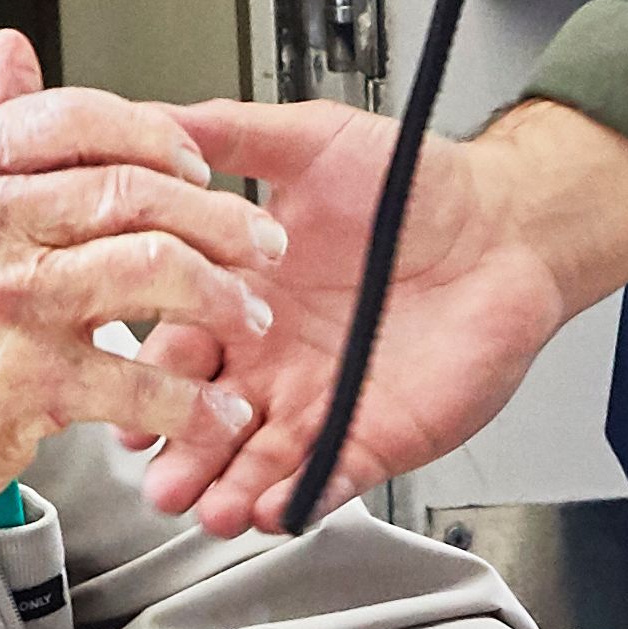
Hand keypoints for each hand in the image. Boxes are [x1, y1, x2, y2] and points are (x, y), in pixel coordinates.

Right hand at [0, 36, 284, 602]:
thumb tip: (14, 48)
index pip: (75, 119)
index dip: (156, 135)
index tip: (198, 165)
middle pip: (132, 191)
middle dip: (219, 218)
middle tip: (260, 243)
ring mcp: (0, 304)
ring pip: (151, 272)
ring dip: (222, 297)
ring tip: (248, 316)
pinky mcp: (21, 386)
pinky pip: (139, 383)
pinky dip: (194, 402)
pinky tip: (216, 410)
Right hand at [134, 93, 627, 531]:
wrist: (503, 223)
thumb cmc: (412, 184)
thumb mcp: (312, 141)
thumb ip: (231, 135)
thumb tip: (155, 119)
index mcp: (243, 299)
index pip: (176, 350)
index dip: (148, 378)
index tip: (124, 400)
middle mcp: (271, 360)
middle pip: (205, 423)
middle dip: (179, 454)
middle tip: (162, 476)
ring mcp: (319, 403)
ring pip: (258, 463)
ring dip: (230, 490)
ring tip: (213, 506)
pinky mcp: (373, 434)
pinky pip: (329, 479)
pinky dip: (302, 499)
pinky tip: (279, 509)